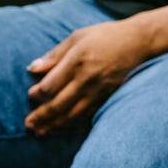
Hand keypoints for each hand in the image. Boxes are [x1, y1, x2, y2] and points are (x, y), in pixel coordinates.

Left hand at [26, 20, 147, 133]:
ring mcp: (99, 89)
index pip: (50, 86)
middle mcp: (87, 78)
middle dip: (40, 117)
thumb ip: (54, 54)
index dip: (36, 95)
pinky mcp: (109, 95)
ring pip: (73, 114)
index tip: (31, 95)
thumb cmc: (106, 35)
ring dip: (54, 125)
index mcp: (76, 61)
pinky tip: (64, 127)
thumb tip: (32, 68)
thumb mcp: (78, 37)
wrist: (140, 41)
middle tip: (28, 124)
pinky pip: (88, 114)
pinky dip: (74, 123)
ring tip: (41, 132)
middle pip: (58, 104)